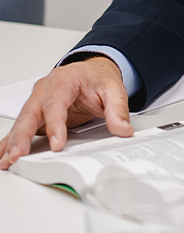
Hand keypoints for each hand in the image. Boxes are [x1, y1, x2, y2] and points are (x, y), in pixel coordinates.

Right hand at [0, 56, 132, 169]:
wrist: (94, 71)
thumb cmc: (99, 79)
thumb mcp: (114, 90)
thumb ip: (118, 110)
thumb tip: (124, 129)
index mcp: (64, 79)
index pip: (56, 103)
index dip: (55, 125)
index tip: (57, 144)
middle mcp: (45, 89)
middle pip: (31, 113)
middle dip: (22, 136)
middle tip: (17, 156)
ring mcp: (37, 100)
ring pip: (22, 122)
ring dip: (13, 142)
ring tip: (6, 161)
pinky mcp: (35, 113)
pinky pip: (21, 127)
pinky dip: (11, 141)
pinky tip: (3, 154)